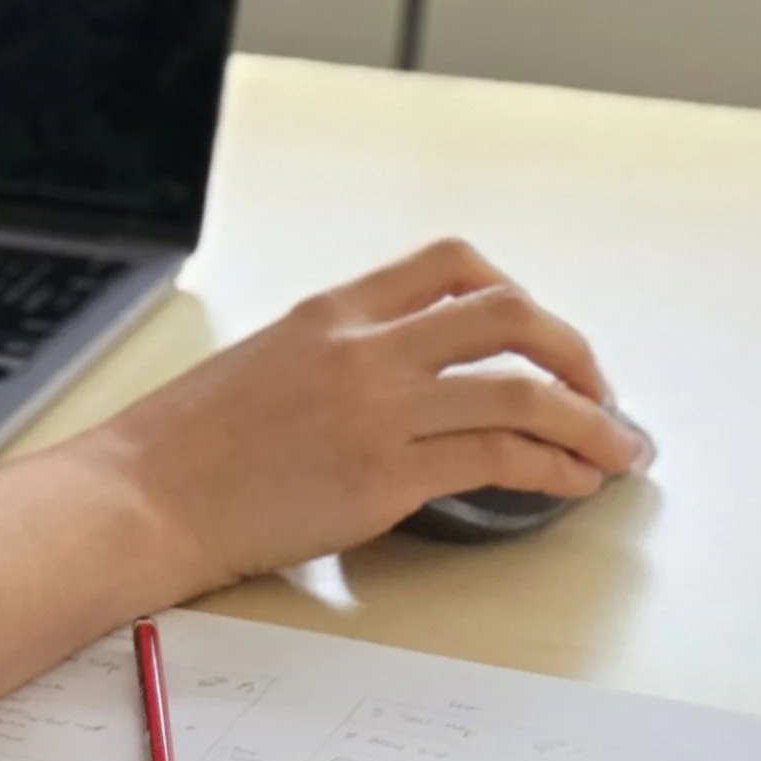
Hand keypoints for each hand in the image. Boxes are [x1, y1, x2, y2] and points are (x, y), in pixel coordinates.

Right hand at [84, 237, 650, 602]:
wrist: (144, 494)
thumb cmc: (191, 445)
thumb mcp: (267, 364)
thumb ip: (339, 360)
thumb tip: (408, 384)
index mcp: (332, 312)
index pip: (450, 265)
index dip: (517, 295)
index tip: (543, 338)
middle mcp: (362, 347)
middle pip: (507, 316)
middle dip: (574, 351)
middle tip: (601, 391)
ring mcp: (377, 410)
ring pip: (521, 391)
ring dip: (589, 422)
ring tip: (616, 450)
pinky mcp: (384, 477)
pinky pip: (499, 460)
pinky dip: (553, 471)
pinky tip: (569, 484)